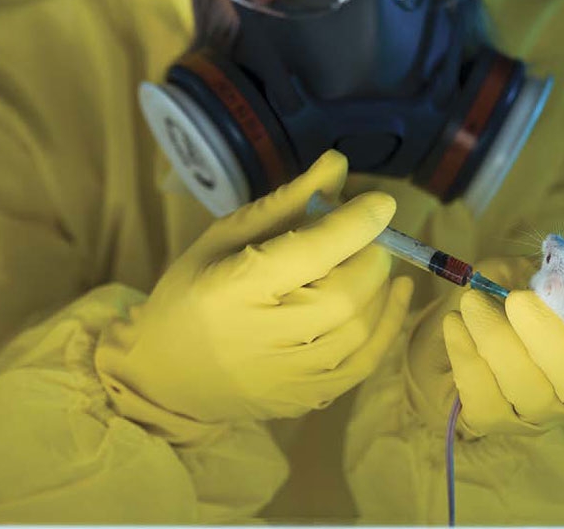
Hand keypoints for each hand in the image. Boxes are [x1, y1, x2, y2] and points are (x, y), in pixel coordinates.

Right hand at [96, 150, 413, 432]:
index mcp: (233, 288)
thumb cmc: (193, 293)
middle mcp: (263, 337)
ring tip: (368, 259)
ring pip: (361, 325)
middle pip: (346, 292)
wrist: (167, 377)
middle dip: (371, 254)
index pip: (311, 252)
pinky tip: (396, 289)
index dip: (356, 223)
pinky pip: (367, 359)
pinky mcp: (308, 398)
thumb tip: (338, 164)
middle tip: (367, 234)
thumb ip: (287, 202)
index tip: (382, 201)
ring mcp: (289, 377)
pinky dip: (389, 321)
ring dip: (380, 284)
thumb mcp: (226, 237)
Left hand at [406, 257, 563, 436]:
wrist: (462, 333)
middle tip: (516, 299)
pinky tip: (456, 324)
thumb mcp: (535, 274)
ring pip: (526, 388)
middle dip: (548, 336)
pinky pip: (482, 395)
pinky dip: (465, 352)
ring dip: (494, 336)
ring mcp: (538, 413)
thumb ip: (555, 269)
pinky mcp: (494, 420)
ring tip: (472, 301)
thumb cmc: (508, 299)